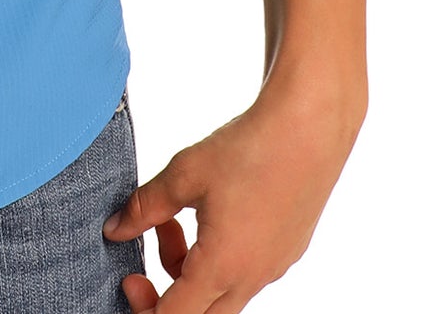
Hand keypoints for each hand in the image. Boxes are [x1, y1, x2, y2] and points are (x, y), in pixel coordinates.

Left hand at [103, 79, 364, 310]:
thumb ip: (145, 208)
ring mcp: (275, 266)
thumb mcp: (184, 173)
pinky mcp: (289, 250)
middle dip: (167, 289)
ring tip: (181, 215)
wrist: (309, 127)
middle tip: (154, 243)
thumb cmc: (248, 148)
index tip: (128, 275)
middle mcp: (253, 278)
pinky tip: (216, 211)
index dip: (143, 306)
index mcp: (222, 267)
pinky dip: (221, 256)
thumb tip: (114, 231)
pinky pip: (247, 272)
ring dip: (193, 266)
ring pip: (224, 292)